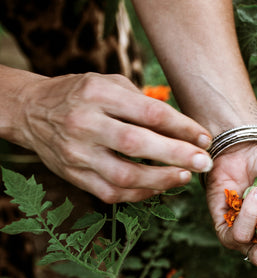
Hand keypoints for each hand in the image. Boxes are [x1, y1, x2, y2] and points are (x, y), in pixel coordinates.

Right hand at [16, 72, 212, 202]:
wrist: (32, 111)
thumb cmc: (81, 95)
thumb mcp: (109, 83)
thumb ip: (142, 103)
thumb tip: (185, 127)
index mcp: (98, 93)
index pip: (149, 112)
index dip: (182, 127)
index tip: (204, 137)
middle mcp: (85, 123)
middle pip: (137, 144)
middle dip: (176, 155)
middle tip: (203, 162)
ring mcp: (77, 153)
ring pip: (124, 175)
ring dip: (160, 180)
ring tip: (184, 177)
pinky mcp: (73, 175)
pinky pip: (111, 193)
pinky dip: (140, 194)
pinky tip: (158, 187)